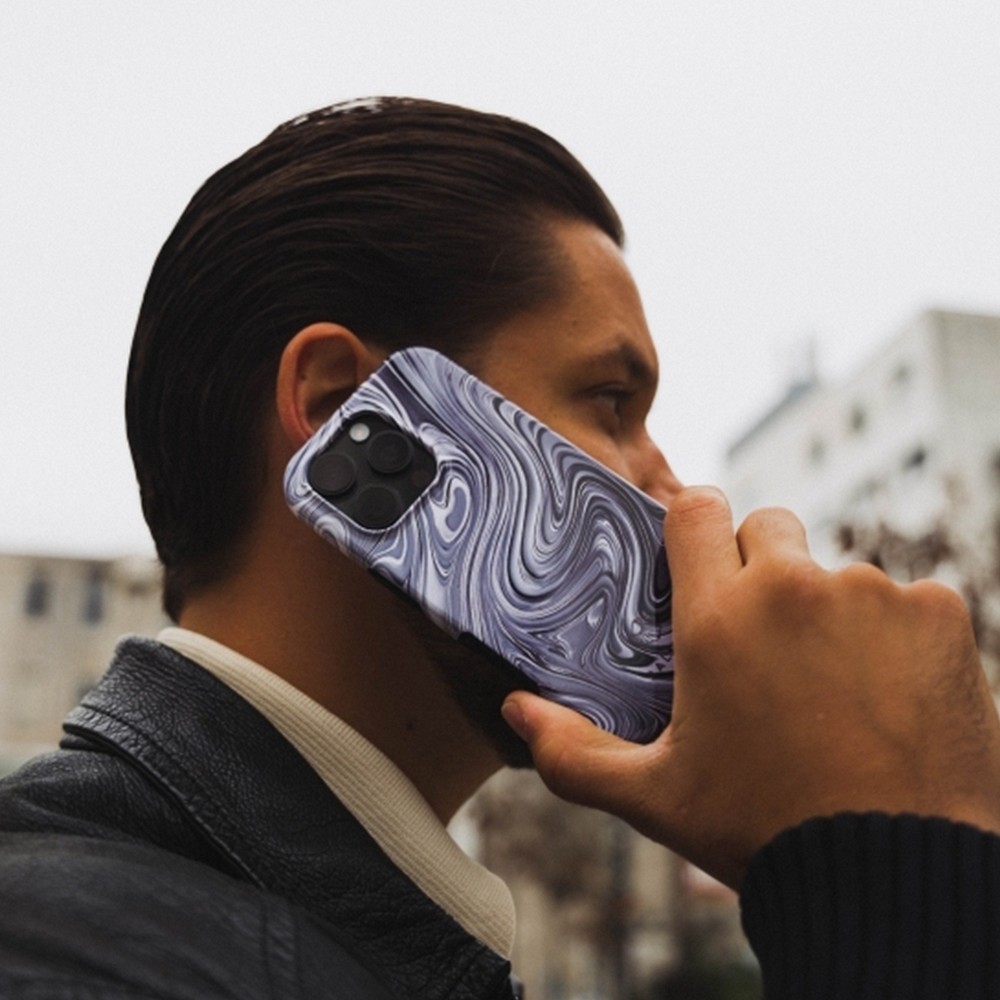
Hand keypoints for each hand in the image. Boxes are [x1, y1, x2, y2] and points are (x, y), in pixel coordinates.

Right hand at [502, 486, 999, 887]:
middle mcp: (792, 588)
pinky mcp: (941, 615)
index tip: (702, 557)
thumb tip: (514, 712)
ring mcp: (872, 595)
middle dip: (763, 564)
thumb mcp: (657, 797)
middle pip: (769, 526)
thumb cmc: (765, 832)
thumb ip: (573, 752)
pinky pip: (909, 600)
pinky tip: (891, 697)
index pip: (696, 510)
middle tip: (767, 635)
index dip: (694, 523)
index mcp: (717, 620)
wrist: (899, 877)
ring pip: (839, 572)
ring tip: (834, 689)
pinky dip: (900, 635)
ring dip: (832, 609)